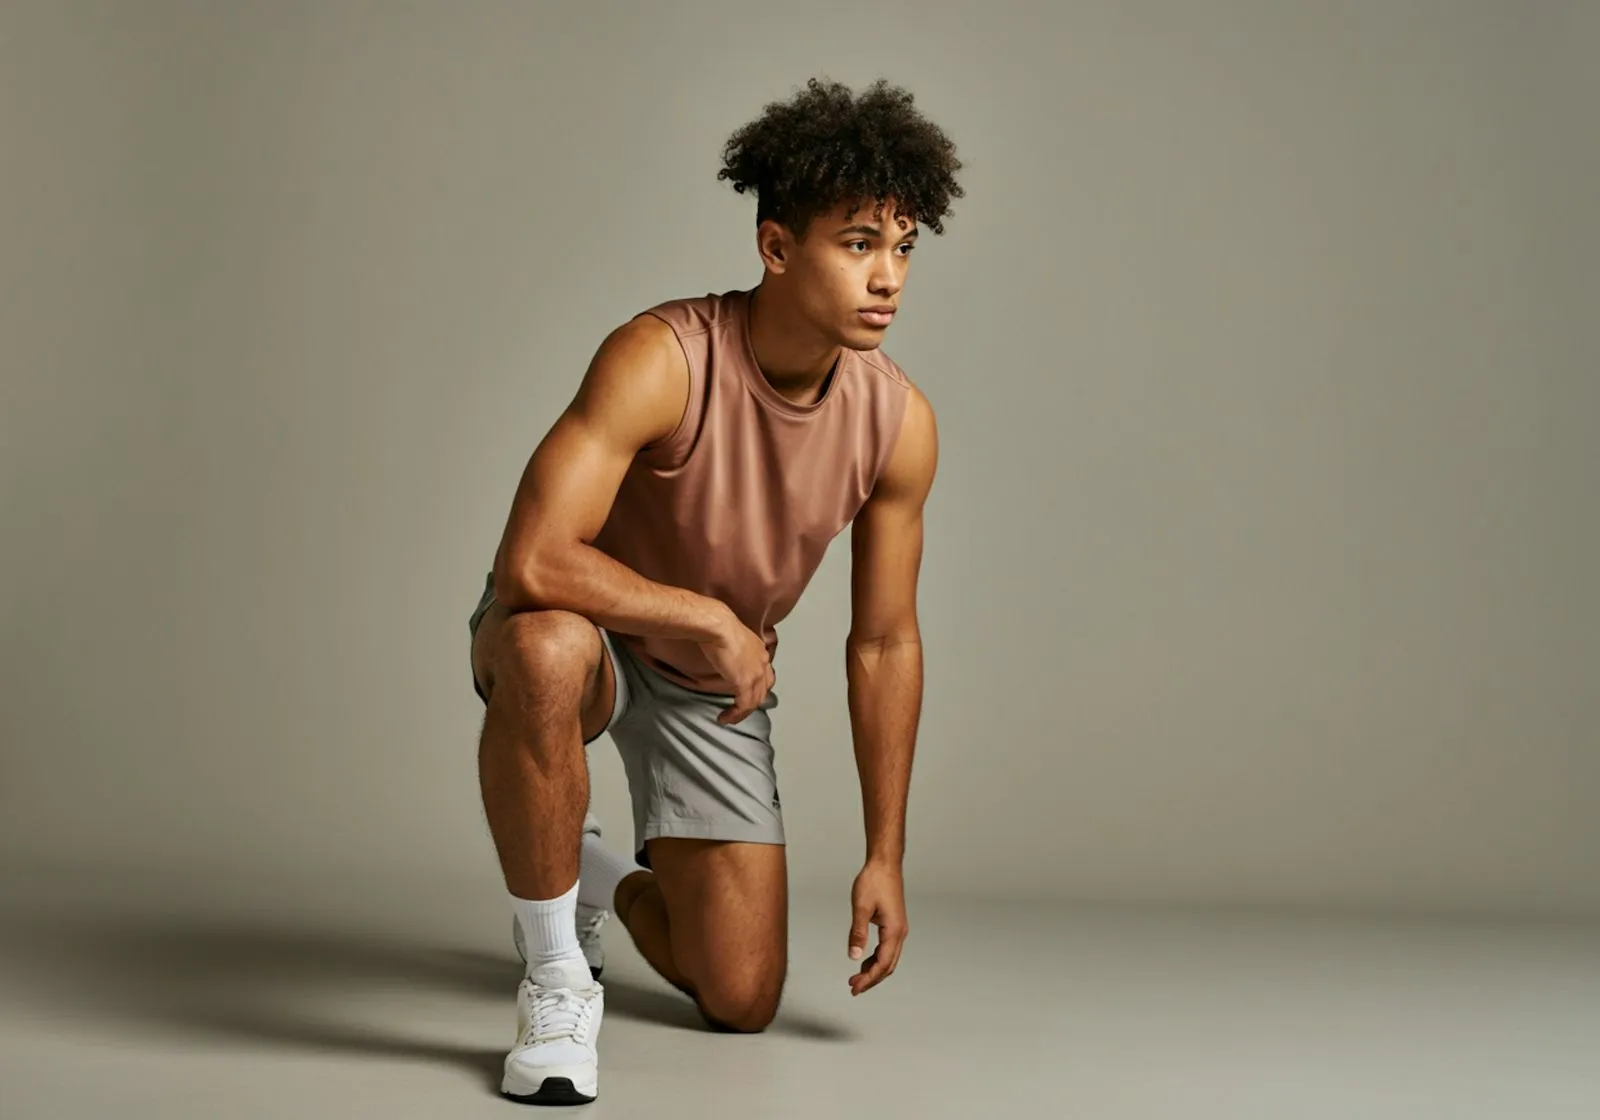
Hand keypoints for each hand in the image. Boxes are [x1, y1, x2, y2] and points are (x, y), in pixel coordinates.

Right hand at [697, 606, 773, 724]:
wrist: (718, 626)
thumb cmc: (718, 625)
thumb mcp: (731, 635)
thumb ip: (732, 645)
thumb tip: (721, 649)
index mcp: (759, 650)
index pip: (765, 673)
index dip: (757, 686)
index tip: (746, 692)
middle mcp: (762, 663)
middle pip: (763, 690)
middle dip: (752, 702)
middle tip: (739, 710)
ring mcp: (756, 674)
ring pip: (755, 701)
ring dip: (742, 713)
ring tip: (730, 718)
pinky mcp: (745, 683)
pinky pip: (744, 706)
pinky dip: (735, 715)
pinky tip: (725, 718)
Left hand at [848, 859, 907, 995]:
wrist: (885, 864)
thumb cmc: (874, 881)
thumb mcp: (861, 908)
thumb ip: (858, 933)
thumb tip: (854, 956)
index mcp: (894, 931)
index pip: (882, 964)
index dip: (869, 979)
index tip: (855, 988)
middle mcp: (899, 933)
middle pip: (888, 966)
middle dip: (871, 979)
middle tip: (853, 987)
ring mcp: (898, 929)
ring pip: (888, 958)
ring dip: (873, 970)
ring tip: (856, 977)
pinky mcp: (894, 924)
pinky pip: (887, 948)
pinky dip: (876, 958)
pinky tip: (864, 960)